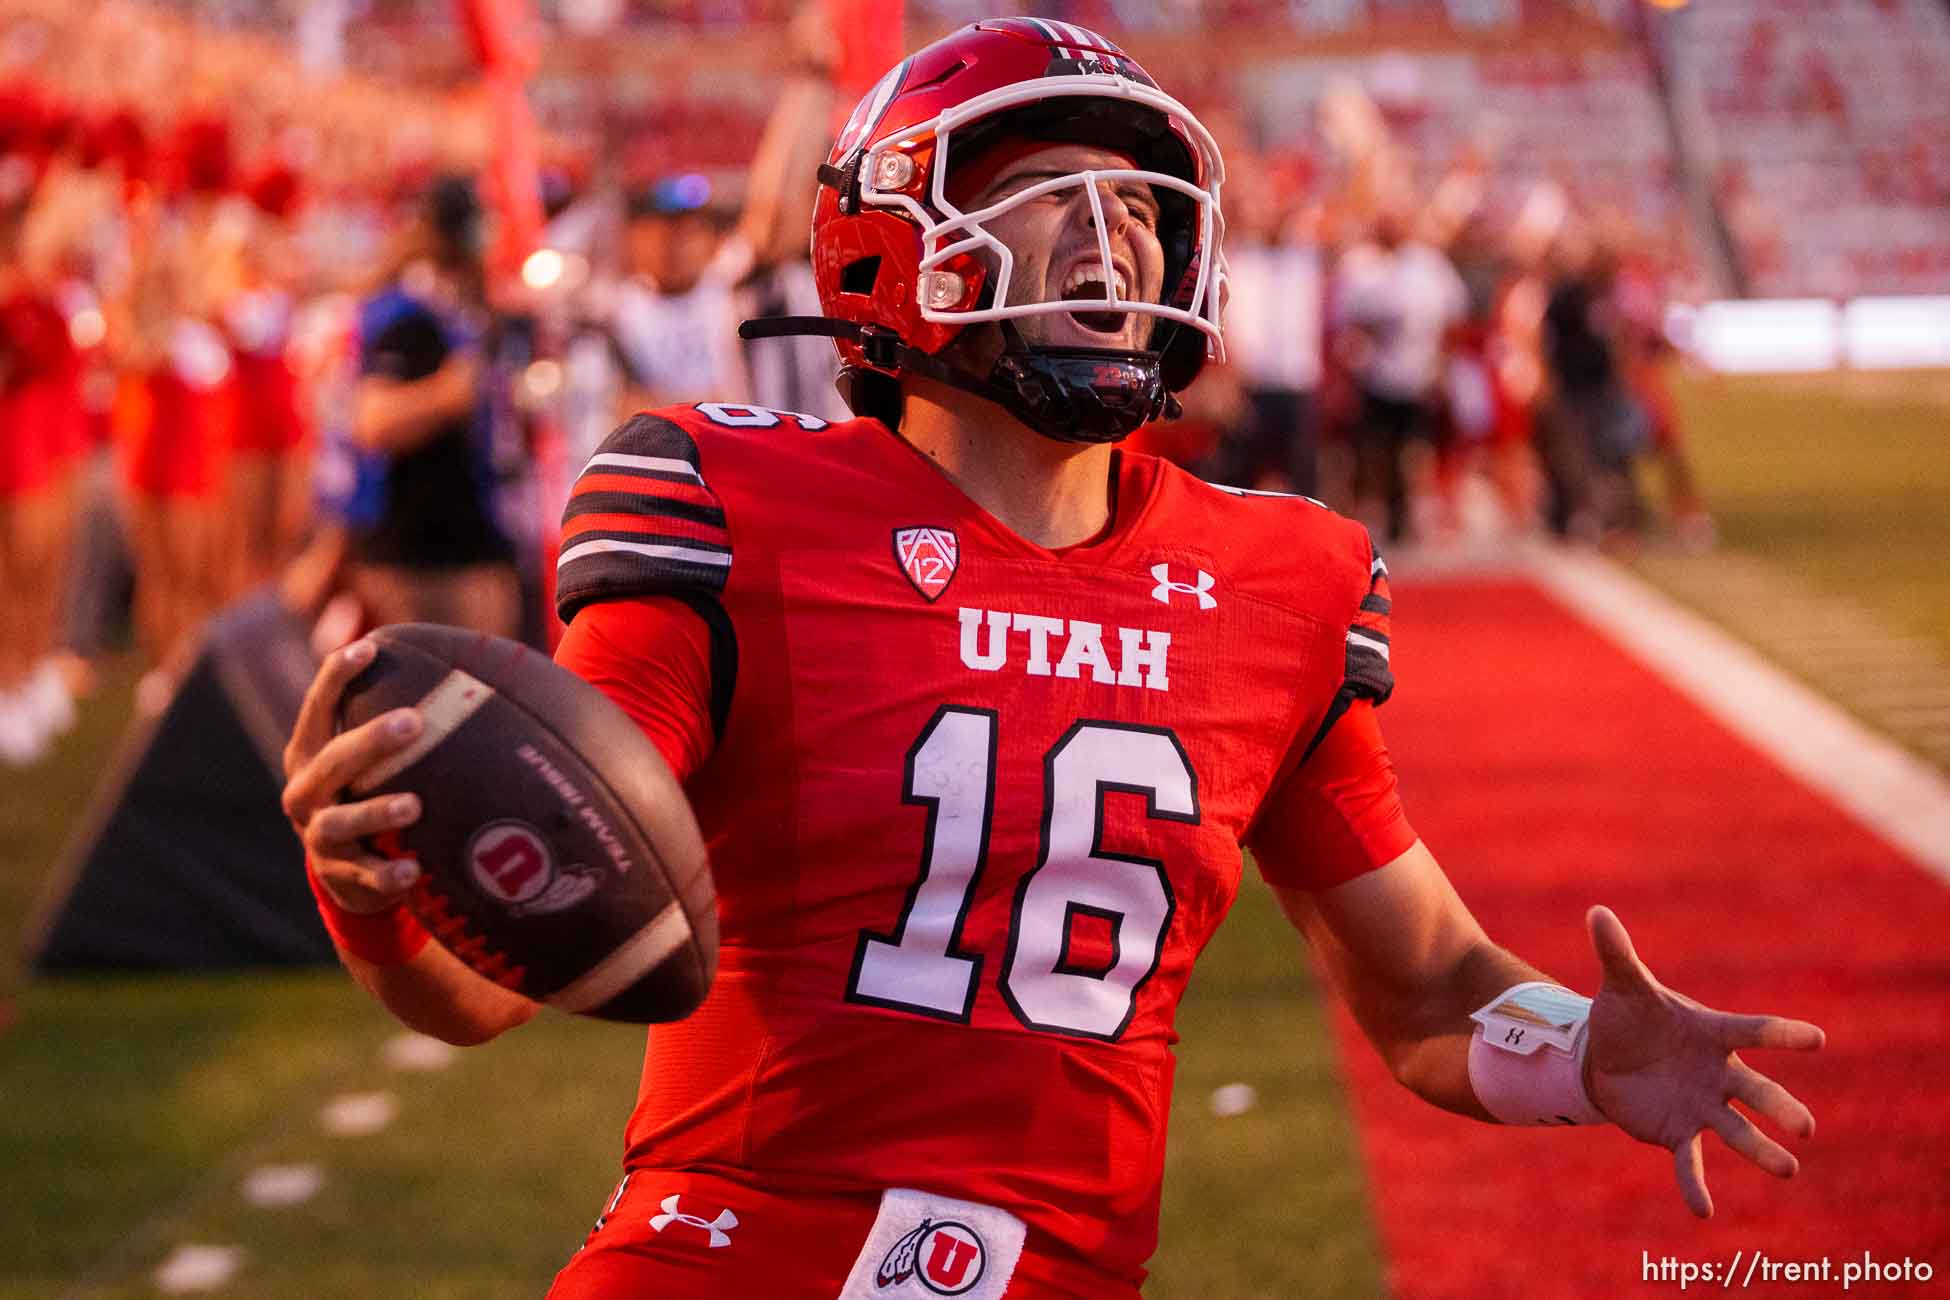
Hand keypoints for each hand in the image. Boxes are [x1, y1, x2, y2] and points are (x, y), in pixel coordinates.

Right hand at [281, 638, 426, 914]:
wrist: (350, 875)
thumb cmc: (367, 794)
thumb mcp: (367, 762)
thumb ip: (392, 727)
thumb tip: (462, 669)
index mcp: (310, 756)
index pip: (318, 709)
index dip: (336, 676)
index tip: (369, 647)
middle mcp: (305, 794)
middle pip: (333, 761)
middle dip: (371, 741)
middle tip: (413, 721)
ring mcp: (320, 838)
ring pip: (341, 822)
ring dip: (376, 812)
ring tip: (414, 805)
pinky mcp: (341, 878)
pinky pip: (365, 877)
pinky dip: (387, 875)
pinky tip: (412, 871)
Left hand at [1584, 906, 1823, 1217]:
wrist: (1604, 1055)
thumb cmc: (1628, 1016)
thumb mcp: (1622, 985)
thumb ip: (1616, 951)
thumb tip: (1596, 910)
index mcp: (1711, 1032)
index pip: (1751, 1030)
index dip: (1782, 1033)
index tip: (1816, 1038)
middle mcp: (1717, 1073)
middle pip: (1756, 1090)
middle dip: (1780, 1106)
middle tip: (1804, 1125)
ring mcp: (1701, 1105)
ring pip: (1737, 1131)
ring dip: (1762, 1150)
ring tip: (1788, 1169)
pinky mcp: (1677, 1131)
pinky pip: (1690, 1162)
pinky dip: (1695, 1185)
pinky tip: (1703, 1211)